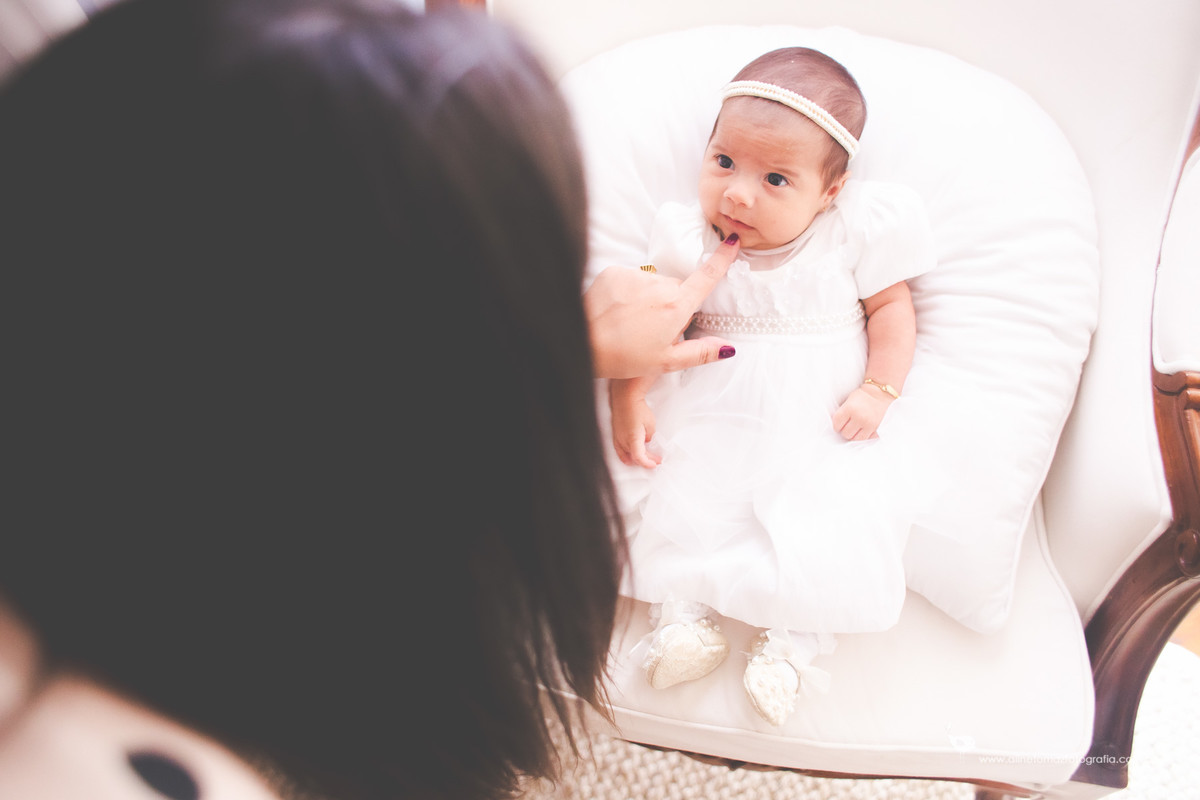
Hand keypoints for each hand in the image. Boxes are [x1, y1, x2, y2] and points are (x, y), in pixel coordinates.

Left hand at [585, 235, 740, 378]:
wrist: (582, 343)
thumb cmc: (623, 358)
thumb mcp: (666, 362)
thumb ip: (700, 352)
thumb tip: (727, 348)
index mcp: (676, 307)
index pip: (706, 278)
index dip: (722, 259)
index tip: (733, 241)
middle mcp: (659, 285)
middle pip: (676, 287)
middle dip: (673, 302)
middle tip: (655, 328)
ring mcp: (636, 276)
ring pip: (653, 283)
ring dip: (649, 298)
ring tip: (633, 321)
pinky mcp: (615, 272)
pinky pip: (632, 279)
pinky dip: (629, 292)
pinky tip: (619, 310)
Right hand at [609, 379, 660, 468]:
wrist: (625, 398)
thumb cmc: (637, 408)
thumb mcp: (651, 424)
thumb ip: (649, 437)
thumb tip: (646, 442)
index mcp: (633, 439)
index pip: (639, 458)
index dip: (648, 463)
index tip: (655, 464)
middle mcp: (623, 440)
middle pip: (634, 458)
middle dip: (646, 460)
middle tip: (655, 459)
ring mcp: (617, 438)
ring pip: (626, 455)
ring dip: (636, 458)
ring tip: (646, 456)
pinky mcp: (615, 434)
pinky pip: (619, 450)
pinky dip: (626, 455)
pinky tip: (632, 454)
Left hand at [831, 386, 892, 440]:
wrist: (880, 393)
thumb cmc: (863, 395)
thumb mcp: (849, 400)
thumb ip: (842, 412)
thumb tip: (836, 424)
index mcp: (849, 408)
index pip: (836, 424)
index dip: (836, 426)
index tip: (839, 425)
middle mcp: (858, 417)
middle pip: (845, 433)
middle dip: (845, 431)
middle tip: (847, 427)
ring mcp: (868, 423)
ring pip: (855, 439)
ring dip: (854, 435)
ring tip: (854, 430)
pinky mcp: (876, 428)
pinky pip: (866, 438)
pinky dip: (863, 436)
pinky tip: (862, 431)